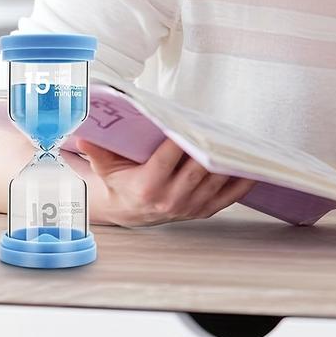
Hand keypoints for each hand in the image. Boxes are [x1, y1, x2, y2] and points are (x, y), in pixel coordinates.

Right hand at [77, 137, 254, 227]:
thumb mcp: (104, 166)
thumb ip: (96, 149)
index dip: (181, 141)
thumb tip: (81, 133)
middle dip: (211, 149)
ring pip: (215, 182)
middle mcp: (170, 200)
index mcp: (147, 186)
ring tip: (243, 143)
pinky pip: (228, 197)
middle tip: (225, 129)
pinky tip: (254, 167)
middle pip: (196, 170)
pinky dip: (242, 183)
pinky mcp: (203, 211)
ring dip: (230, 163)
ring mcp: (189, 207)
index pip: (168, 159)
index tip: (192, 125)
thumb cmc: (119, 181)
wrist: (128, 211)